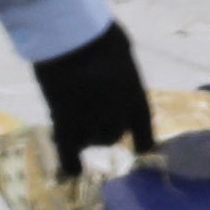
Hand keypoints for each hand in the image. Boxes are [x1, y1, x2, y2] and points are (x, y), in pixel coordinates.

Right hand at [30, 24, 156, 174]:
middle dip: (104, 130)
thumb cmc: (98, 36)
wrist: (71, 38)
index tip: (145, 148)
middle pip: (113, 135)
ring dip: (83, 136)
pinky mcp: (64, 122)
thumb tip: (115, 72)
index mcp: (136, 95)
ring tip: (72, 124)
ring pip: (89, 141)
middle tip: (90, 120)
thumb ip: (119, 71)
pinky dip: (68, 164)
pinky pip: (67, 150)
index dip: (144, 140)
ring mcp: (91, 120)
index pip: (144, 127)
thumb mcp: (120, 52)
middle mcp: (118, 114)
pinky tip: (69, 174)